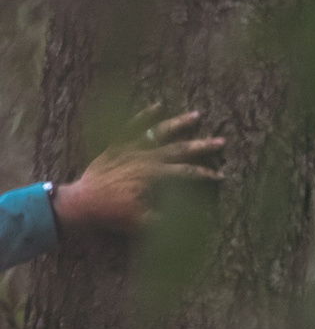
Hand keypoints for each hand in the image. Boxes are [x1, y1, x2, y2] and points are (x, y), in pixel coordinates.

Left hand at [53, 111, 225, 236]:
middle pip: (179, 149)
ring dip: (179, 124)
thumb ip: (166, 220)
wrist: (79, 202)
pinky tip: (157, 106)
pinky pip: (130, 127)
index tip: (221, 176)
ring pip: (159, 132)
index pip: (187, 173)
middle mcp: (145, 158)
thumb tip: (192, 220)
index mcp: (153, 176)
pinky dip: (143, 117)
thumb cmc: (110, 213)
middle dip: (202, 146)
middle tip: (221, 141)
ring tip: (196, 115)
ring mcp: (130, 149)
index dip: (206, 175)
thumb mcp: (140, 222)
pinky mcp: (117, 146)